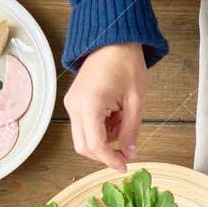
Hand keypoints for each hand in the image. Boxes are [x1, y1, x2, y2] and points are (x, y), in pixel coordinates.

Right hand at [64, 43, 146, 170]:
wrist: (112, 40)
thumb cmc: (126, 64)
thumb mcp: (136, 100)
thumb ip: (131, 130)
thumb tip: (130, 153)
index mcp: (90, 104)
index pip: (95, 145)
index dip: (110, 160)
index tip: (125, 166)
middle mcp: (74, 106)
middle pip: (84, 147)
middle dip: (105, 154)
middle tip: (126, 151)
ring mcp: (71, 104)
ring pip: (83, 138)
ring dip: (103, 140)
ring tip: (122, 122)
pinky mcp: (73, 102)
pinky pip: (83, 126)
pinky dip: (99, 129)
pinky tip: (114, 116)